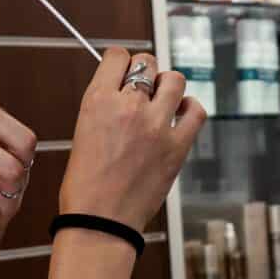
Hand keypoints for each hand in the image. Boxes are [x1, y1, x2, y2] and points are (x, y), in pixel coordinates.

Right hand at [60, 49, 204, 230]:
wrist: (100, 223)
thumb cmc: (86, 186)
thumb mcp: (83, 133)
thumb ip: (106, 107)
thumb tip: (124, 91)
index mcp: (97, 101)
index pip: (117, 56)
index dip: (121, 62)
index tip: (124, 73)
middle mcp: (128, 106)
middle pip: (146, 62)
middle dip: (144, 73)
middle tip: (143, 91)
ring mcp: (156, 125)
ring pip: (174, 79)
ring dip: (168, 86)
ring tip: (162, 102)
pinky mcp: (177, 146)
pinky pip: (196, 111)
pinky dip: (190, 108)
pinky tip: (181, 115)